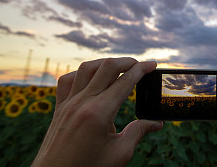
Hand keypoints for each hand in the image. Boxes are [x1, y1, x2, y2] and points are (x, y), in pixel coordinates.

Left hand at [32, 57, 162, 166]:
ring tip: (119, 67)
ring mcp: (68, 103)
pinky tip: (91, 78)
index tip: (152, 65)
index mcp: (99, 113)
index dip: (141, 70)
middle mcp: (82, 103)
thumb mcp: (119, 154)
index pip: (125, 82)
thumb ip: (138, 133)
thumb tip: (156, 123)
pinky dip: (82, 73)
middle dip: (127, 61)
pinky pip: (67, 80)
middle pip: (106, 67)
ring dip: (105, 63)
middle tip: (140, 65)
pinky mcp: (59, 108)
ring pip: (86, 68)